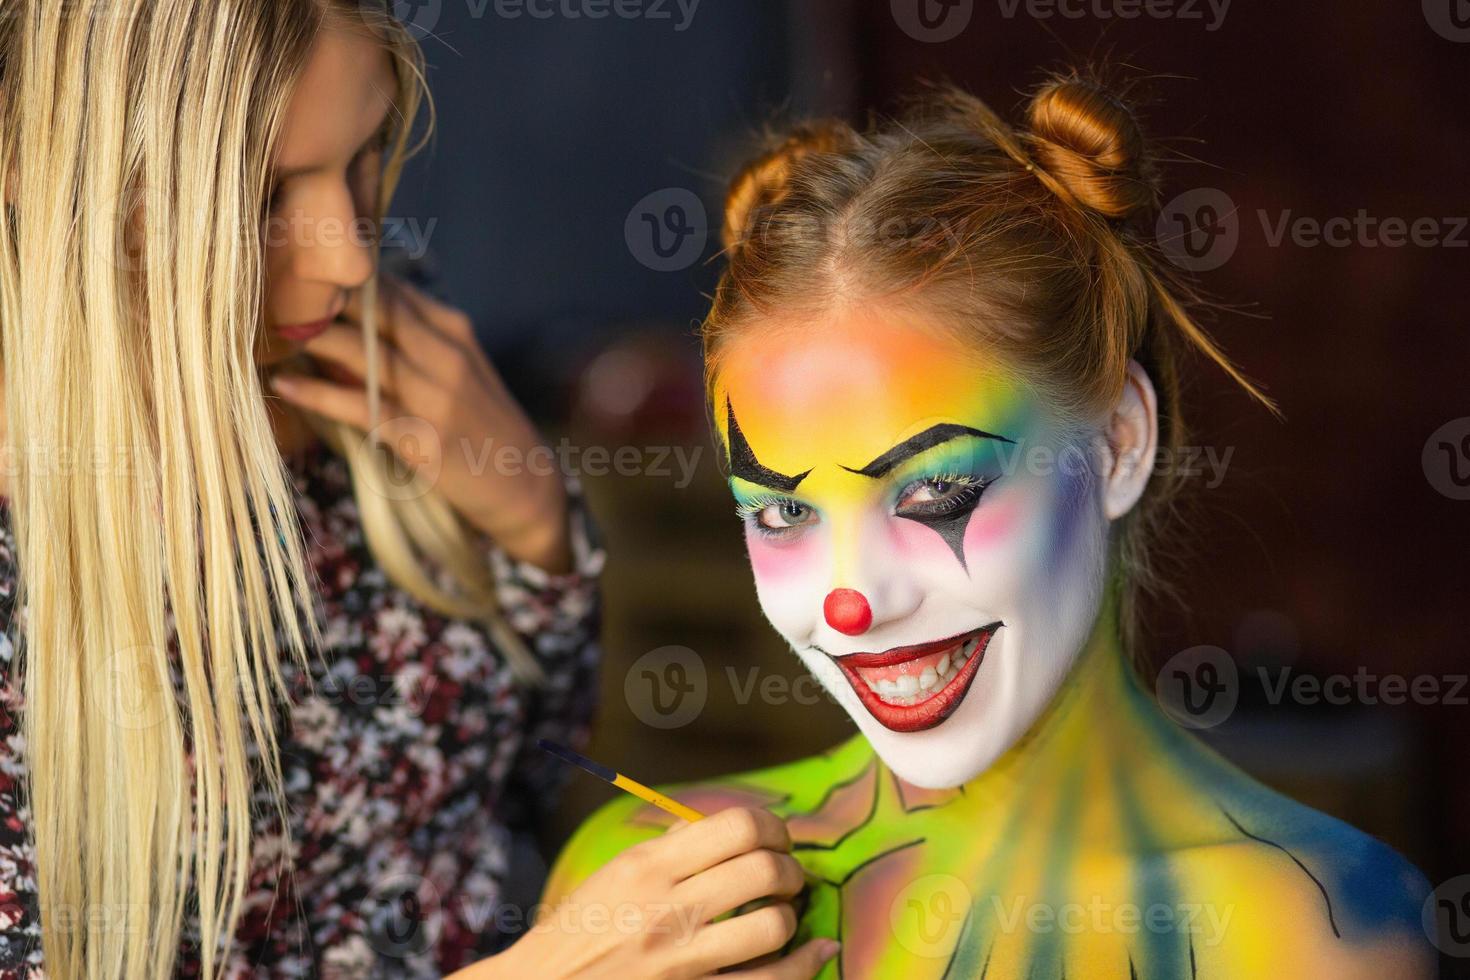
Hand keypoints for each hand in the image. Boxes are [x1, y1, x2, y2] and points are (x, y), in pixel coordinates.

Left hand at [268, 278, 571, 571]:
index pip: (386, 286)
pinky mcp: (422, 436)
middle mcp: (445, 353)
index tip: (287, 268)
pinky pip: (360, 407)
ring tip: (264, 331)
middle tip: (262, 290)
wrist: (526, 484)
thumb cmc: (483, 425)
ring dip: (310, 339)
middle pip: (371, 308)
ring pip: (361, 351)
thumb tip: (346, 317)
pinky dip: (318, 394)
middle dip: (316, 296)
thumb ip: (411, 339)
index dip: (335, 274)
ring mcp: (435, 394)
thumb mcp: (458, 367)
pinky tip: (283, 386)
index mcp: (452, 328)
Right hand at [466, 807, 839, 979]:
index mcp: (647, 866)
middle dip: (790, 868)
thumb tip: (727, 828)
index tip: (776, 838)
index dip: (773, 827)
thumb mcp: (614, 875)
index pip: (737, 826)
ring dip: (791, 915)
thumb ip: (668, 849)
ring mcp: (682, 960)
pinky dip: (806, 962)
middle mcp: (666, 909)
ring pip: (774, 925)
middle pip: (763, 869)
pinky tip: (816, 950)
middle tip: (788, 875)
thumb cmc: (578, 932)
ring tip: (783, 913)